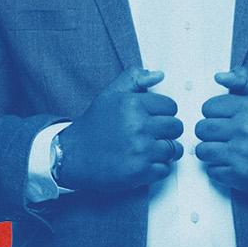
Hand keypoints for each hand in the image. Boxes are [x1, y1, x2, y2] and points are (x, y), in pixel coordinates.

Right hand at [55, 67, 182, 193]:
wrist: (72, 156)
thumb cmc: (93, 126)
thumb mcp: (110, 95)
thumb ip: (134, 79)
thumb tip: (159, 75)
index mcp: (133, 104)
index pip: (171, 106)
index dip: (163, 113)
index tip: (152, 119)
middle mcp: (139, 126)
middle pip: (176, 127)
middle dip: (166, 132)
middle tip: (151, 135)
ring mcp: (141, 150)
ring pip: (173, 149)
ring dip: (164, 151)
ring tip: (147, 150)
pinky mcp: (140, 172)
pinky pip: (165, 169)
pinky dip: (157, 169)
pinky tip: (142, 163)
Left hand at [194, 67, 247, 198]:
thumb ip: (244, 81)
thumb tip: (218, 76)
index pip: (208, 107)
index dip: (215, 113)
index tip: (226, 118)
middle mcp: (245, 129)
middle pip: (202, 129)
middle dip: (209, 132)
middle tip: (224, 135)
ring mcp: (241, 154)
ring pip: (202, 150)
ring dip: (210, 151)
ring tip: (226, 149)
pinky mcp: (239, 175)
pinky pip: (211, 170)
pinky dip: (219, 168)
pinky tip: (233, 163)